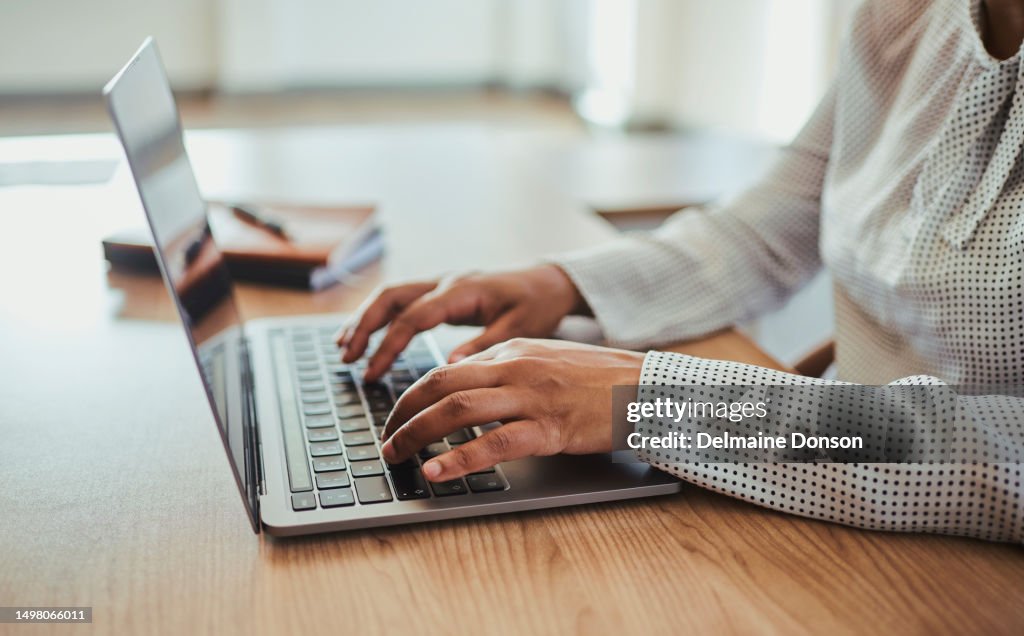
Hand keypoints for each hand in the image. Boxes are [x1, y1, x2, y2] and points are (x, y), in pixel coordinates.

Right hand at [336, 265, 588, 380]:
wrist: (549, 281)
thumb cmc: (537, 304)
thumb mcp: (519, 329)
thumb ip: (484, 345)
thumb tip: (449, 366)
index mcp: (462, 291)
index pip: (413, 317)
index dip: (388, 345)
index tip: (372, 373)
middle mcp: (446, 282)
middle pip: (391, 297)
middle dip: (364, 327)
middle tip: (347, 358)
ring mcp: (441, 283)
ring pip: (391, 295)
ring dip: (365, 319)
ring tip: (344, 349)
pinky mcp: (442, 291)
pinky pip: (402, 299)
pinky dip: (380, 316)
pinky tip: (365, 335)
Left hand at [379, 338, 644, 481]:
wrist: (645, 388)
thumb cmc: (597, 379)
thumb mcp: (545, 360)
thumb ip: (506, 370)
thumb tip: (467, 386)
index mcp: (511, 351)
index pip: (446, 369)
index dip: (413, 395)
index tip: (397, 417)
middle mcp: (515, 367)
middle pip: (440, 385)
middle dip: (402, 413)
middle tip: (385, 440)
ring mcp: (532, 397)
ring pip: (458, 409)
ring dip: (417, 434)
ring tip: (397, 455)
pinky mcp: (550, 428)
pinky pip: (495, 443)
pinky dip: (459, 458)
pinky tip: (438, 472)